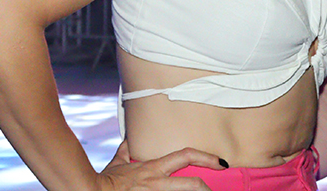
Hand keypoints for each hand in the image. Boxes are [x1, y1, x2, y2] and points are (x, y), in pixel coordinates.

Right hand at [99, 142, 226, 189]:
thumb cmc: (105, 180)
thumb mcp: (118, 163)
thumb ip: (126, 151)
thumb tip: (129, 140)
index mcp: (154, 168)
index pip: (186, 156)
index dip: (207, 157)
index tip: (221, 162)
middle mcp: (158, 183)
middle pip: (192, 184)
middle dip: (208, 188)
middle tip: (217, 190)